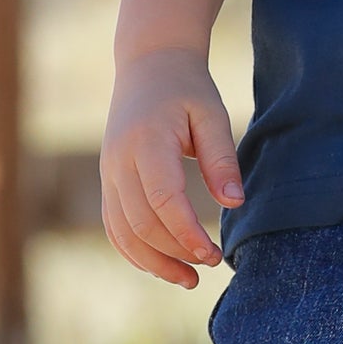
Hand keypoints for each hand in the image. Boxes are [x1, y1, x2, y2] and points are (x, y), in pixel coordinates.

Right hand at [100, 49, 244, 287]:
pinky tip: (163, 264)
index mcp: (146, 141)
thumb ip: (220, 157)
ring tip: (189, 279)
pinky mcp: (109, 181)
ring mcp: (108, 173)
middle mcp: (119, 161)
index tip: (213, 254)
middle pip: (140, 222)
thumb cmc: (186, 88)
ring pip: (123, 231)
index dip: (186, 233)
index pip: (163, 199)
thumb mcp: (211, 113)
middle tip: (210, 264)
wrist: (149, 64)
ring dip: (153, 261)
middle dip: (174, 252)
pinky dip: (135, 251)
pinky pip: (115, 226)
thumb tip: (234, 203)